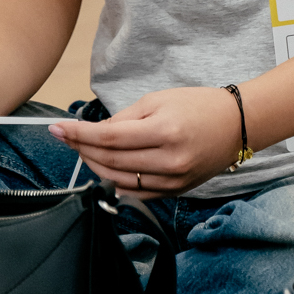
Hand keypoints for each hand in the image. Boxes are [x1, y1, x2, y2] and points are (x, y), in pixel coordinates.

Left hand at [50, 86, 241, 195]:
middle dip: (82, 149)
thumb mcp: (158, 100)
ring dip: (94, 166)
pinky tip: (103, 169)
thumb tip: (95, 133)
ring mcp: (172, 181)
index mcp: (164, 132)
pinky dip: (115, 182)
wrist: (236, 125)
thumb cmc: (198, 105)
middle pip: (110, 161)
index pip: (109, 139)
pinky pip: (136, 193)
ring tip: (82, 150)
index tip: (57, 129)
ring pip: (119, 181)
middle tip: (65, 137)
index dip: (78, 135)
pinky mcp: (175, 192)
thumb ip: (124, 118)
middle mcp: (168, 161)